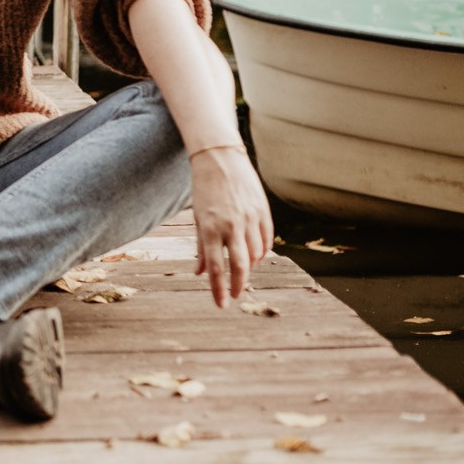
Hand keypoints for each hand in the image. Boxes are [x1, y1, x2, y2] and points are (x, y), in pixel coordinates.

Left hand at [189, 147, 273, 308]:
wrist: (219, 158)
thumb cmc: (204, 189)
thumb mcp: (197, 218)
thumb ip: (201, 246)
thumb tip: (200, 273)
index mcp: (209, 228)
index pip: (216, 267)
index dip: (219, 289)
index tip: (222, 305)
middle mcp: (230, 225)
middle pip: (240, 265)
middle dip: (239, 285)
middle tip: (236, 295)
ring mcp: (249, 218)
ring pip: (256, 255)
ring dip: (250, 267)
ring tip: (242, 270)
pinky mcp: (263, 211)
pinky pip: (267, 241)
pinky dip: (262, 253)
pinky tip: (256, 256)